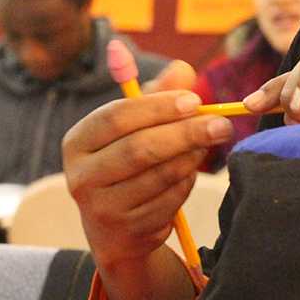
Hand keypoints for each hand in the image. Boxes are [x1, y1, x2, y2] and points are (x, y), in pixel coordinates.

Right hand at [62, 64, 232, 270]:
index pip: (116, 117)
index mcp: (79, 141)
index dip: (158, 107)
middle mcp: (81, 176)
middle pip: (139, 148)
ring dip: (191, 158)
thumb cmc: (128, 163)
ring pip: (158, 176)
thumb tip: (182, 68)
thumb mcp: (136, 126)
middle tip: (221, 124)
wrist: (115, 229)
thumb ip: (158, 94)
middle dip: (185, 133)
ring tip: (208, 144)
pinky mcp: (126, 230)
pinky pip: (168, 201)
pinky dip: (186, 183)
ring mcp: (101, 208)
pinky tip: (190, 173)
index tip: (194, 100)